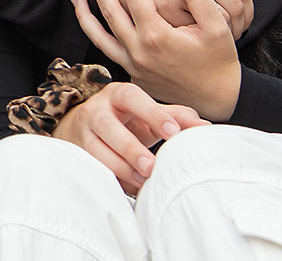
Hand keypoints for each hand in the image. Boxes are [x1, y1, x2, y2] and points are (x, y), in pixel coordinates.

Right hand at [54, 81, 205, 194]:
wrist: (84, 127)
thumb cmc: (126, 121)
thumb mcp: (149, 114)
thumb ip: (175, 117)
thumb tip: (204, 127)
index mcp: (118, 94)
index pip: (132, 97)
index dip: (152, 113)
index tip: (172, 133)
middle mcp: (96, 110)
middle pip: (107, 125)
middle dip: (130, 147)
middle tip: (151, 166)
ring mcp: (83, 132)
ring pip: (95, 150)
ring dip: (120, 167)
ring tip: (143, 180)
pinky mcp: (77, 153)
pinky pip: (92, 167)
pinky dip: (112, 178)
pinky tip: (130, 187)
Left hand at [72, 0, 242, 120]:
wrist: (217, 97)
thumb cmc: (219, 61)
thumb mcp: (218, 29)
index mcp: (157, 36)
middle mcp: (138, 50)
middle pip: (110, 10)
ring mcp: (132, 64)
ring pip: (99, 33)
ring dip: (85, 12)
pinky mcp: (131, 73)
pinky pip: (105, 50)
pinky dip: (93, 34)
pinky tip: (87, 22)